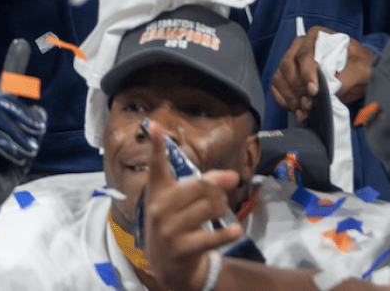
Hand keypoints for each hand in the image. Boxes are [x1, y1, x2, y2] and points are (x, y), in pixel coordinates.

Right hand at [140, 121, 242, 290]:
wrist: (167, 265)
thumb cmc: (175, 223)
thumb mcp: (177, 202)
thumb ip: (200, 185)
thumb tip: (229, 176)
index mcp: (157, 191)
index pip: (157, 165)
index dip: (157, 144)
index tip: (155, 124)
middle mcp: (160, 208)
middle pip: (200, 186)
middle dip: (220, 185)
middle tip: (226, 186)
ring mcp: (170, 229)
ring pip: (210, 208)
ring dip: (223, 208)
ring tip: (220, 211)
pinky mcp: (182, 248)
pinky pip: (213, 236)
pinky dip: (229, 233)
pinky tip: (234, 231)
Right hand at [271, 27, 374, 119]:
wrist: (360, 73)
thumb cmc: (360, 66)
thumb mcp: (360, 69)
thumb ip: (346, 78)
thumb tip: (329, 92)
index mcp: (317, 37)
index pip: (304, 54)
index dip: (307, 73)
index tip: (314, 91)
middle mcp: (300, 46)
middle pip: (287, 65)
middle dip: (297, 88)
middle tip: (309, 105)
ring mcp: (292, 60)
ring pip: (280, 77)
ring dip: (289, 97)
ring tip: (303, 111)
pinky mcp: (289, 75)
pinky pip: (277, 86)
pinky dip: (284, 100)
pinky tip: (296, 110)